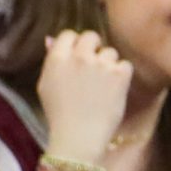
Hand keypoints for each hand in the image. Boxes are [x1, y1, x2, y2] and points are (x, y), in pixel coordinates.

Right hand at [35, 28, 133, 161]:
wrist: (78, 136)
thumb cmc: (58, 114)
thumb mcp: (45, 86)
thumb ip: (51, 61)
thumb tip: (51, 40)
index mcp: (57, 59)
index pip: (68, 34)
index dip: (74, 44)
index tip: (76, 56)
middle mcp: (79, 56)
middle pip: (91, 36)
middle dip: (93, 48)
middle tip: (93, 67)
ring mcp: (101, 64)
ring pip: (110, 52)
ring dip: (108, 64)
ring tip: (102, 85)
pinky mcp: (119, 74)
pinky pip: (124, 65)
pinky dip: (121, 76)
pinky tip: (113, 90)